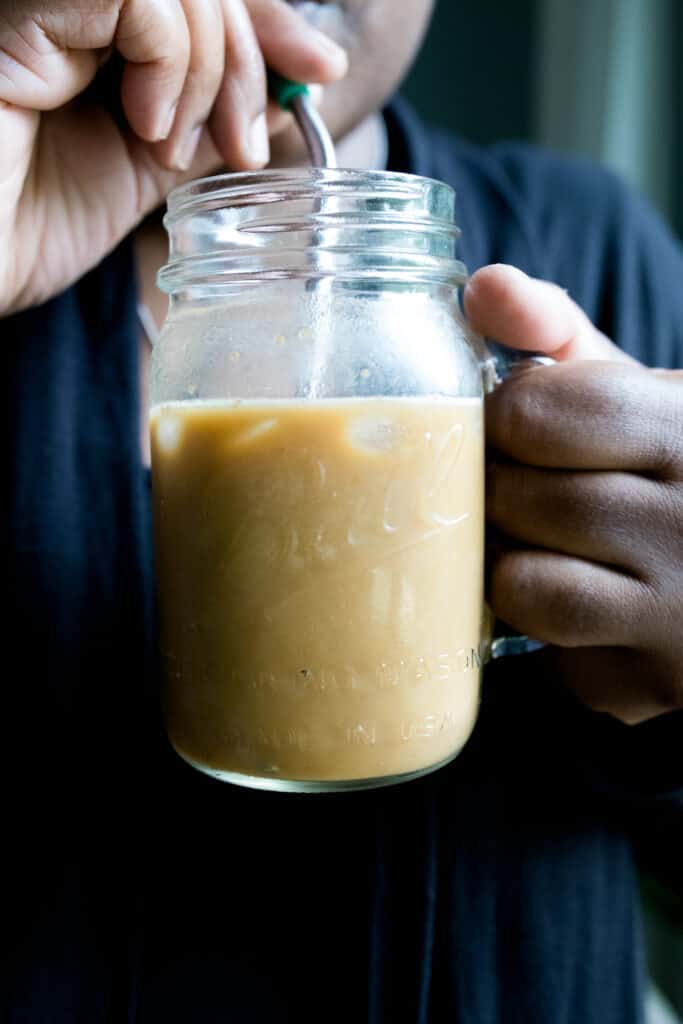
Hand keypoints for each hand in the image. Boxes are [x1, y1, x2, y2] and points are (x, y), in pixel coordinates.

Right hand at [0, 0, 346, 314]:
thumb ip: (202, 119)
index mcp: (88, 27)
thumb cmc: (24, 227)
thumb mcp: (141, 171)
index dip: (268, 23)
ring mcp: (43, 1)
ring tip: (166, 148)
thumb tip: (285, 90)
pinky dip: (171, 62)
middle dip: (250, 57)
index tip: (319, 70)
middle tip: (244, 144)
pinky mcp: (21, 6)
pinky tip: (142, 125)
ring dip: (207, 73)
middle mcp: (65, 6)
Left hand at [465, 264, 682, 723]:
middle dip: (497, 493)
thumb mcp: (636, 392)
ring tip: (539, 546)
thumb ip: (559, 336)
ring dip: (509, 564)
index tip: (515, 430)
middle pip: (518, 499)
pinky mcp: (659, 683)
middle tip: (515, 490)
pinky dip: (545, 636)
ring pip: (524, 586)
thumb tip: (482, 286)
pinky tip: (580, 607)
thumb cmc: (669, 467)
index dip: (504, 421)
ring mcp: (681, 613)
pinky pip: (553, 660)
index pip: (539, 413)